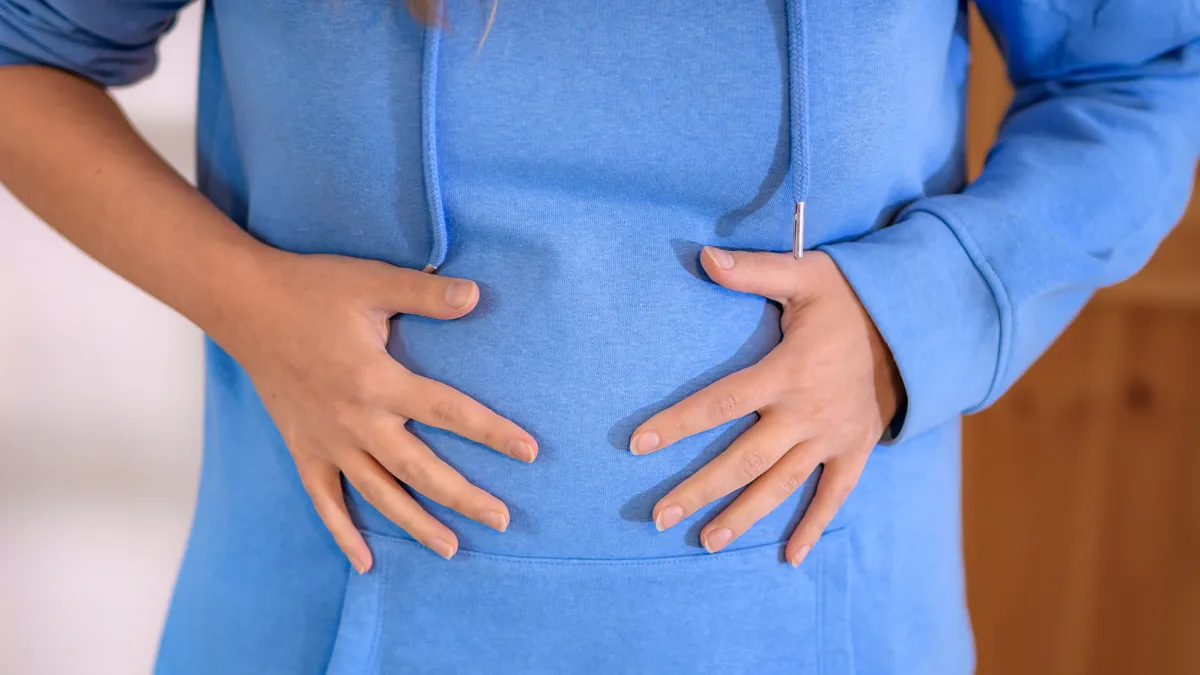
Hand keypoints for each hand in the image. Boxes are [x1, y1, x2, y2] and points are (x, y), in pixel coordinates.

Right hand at [216, 251, 537, 570]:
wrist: (243, 304)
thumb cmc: (311, 289)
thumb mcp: (372, 282)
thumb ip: (426, 294)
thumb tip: (478, 295)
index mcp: (378, 381)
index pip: (450, 412)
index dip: (492, 433)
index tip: (529, 452)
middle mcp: (356, 422)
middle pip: (421, 471)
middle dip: (464, 498)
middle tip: (502, 520)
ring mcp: (327, 442)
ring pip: (379, 495)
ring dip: (416, 525)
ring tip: (452, 549)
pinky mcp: (303, 449)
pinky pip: (325, 501)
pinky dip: (343, 533)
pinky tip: (365, 562)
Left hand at [630, 247, 901, 565]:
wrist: (915, 323)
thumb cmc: (849, 297)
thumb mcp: (805, 275)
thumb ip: (753, 271)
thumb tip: (704, 257)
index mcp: (787, 371)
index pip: (720, 402)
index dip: (678, 424)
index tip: (638, 444)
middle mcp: (807, 412)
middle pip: (744, 459)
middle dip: (699, 489)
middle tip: (659, 516)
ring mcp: (834, 436)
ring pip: (781, 485)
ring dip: (743, 515)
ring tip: (705, 541)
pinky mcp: (857, 450)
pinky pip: (835, 495)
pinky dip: (814, 526)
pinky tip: (791, 557)